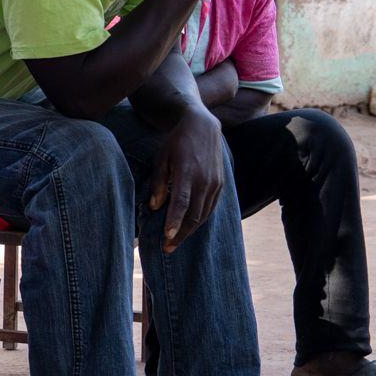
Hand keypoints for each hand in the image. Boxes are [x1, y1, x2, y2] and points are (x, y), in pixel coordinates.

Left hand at [147, 108, 226, 252]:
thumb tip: (155, 207)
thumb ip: (159, 183)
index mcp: (187, 172)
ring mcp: (215, 183)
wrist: (203, 126)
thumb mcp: (161, 158)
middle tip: (166, 249)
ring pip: (203, 215)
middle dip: (181, 234)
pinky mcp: (220, 185)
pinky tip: (188, 228)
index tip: (167, 237)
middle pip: (194, 214)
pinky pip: (210, 208)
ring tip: (175, 242)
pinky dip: (199, 220)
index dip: (175, 221)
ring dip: (190, 231)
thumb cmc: (176, 142)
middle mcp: (205, 180)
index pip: (181, 203)